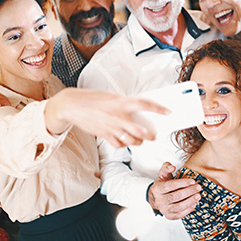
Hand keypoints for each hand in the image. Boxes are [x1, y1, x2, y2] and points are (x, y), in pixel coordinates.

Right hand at [45, 88, 169, 147]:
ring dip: (138, 141)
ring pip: (131, 140)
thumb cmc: (92, 99)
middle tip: (155, 134)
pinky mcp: (104, 135)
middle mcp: (117, 116)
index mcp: (121, 102)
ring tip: (142, 139)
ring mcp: (111, 127)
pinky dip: (124, 144)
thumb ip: (124, 103)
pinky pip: (118, 144)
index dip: (158, 108)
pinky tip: (126, 141)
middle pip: (140, 130)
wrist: (72, 105)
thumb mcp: (111, 96)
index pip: (144, 104)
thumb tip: (137, 110)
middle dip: (150, 134)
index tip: (168, 111)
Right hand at [147, 162, 200, 219]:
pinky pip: (179, 215)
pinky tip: (194, 204)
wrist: (156, 198)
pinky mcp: (168, 216)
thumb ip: (166, 167)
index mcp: (157, 189)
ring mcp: (164, 209)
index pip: (171, 185)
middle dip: (189, 191)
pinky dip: (188, 210)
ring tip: (198, 195)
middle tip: (198, 187)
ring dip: (190, 201)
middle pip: (176, 196)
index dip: (183, 183)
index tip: (193, 181)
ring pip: (178, 207)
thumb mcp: (162, 174)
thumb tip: (173, 167)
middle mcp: (159, 200)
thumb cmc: (162, 184)